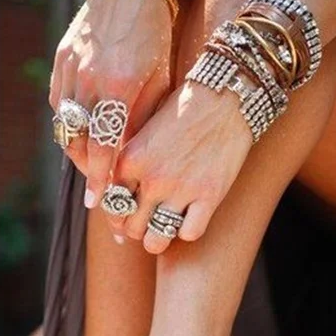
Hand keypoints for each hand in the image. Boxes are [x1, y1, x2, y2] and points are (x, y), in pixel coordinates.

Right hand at [49, 0, 173, 208]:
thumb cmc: (154, 39)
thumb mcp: (158, 83)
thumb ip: (142, 122)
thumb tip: (131, 162)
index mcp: (117, 86)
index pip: (103, 146)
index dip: (99, 177)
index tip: (98, 201)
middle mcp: (88, 80)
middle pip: (78, 141)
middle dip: (86, 169)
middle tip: (97, 188)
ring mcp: (70, 69)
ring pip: (65, 125)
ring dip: (76, 150)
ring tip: (90, 165)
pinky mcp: (60, 61)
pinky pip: (59, 104)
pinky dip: (69, 123)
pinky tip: (83, 133)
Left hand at [109, 80, 252, 252]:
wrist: (225, 96)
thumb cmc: (183, 107)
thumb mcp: (145, 128)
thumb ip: (129, 159)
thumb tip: (115, 189)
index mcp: (130, 159)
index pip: (111, 204)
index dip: (115, 214)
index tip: (123, 216)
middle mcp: (151, 178)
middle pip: (130, 227)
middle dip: (134, 230)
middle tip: (143, 224)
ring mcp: (180, 190)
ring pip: (155, 240)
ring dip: (156, 239)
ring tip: (162, 229)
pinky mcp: (209, 196)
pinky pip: (189, 233)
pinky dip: (187, 231)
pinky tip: (189, 218)